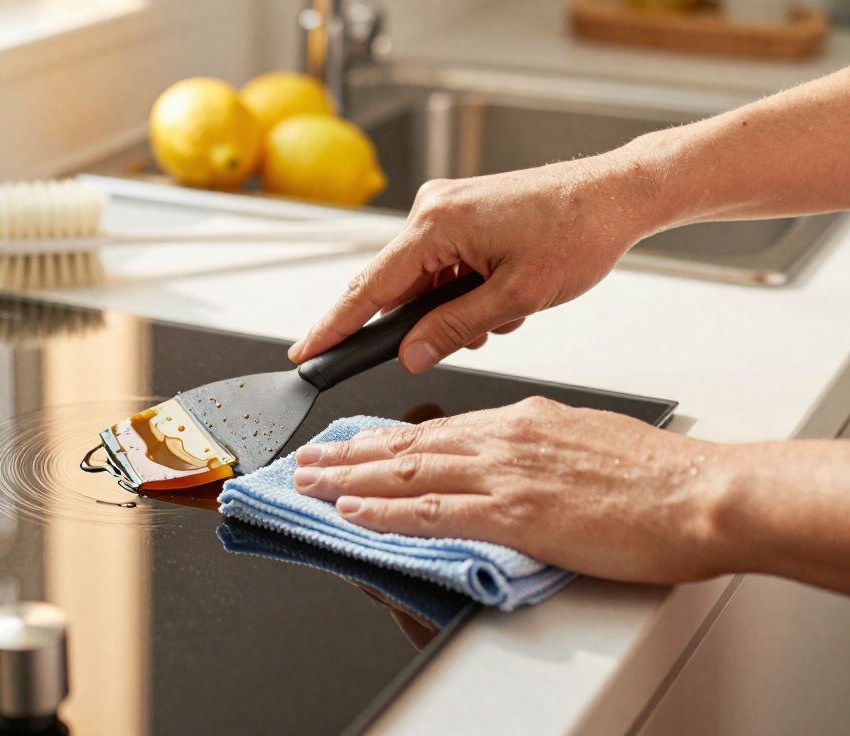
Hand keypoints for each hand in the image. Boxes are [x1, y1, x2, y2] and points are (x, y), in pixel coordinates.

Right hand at [287, 155, 661, 372]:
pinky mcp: (462, 210)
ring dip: (453, 307)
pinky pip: (443, 263)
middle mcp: (432, 207)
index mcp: (436, 223)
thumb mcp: (516, 297)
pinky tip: (503, 295)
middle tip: (464, 337)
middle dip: (423, 322)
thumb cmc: (578, 232)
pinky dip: (464, 288)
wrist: (617, 193)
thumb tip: (410, 354)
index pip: (370, 288)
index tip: (306, 351)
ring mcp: (446, 206)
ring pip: (425, 279)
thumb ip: (453, 330)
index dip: (335, 326)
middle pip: (397, 285)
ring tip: (505, 313)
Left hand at [291, 397, 732, 584]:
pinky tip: (354, 514)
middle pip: (408, 446)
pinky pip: (432, 512)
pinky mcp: (513, 512)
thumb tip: (516, 459)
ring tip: (309, 484)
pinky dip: (386, 513)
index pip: (438, 430)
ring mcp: (504, 474)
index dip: (387, 440)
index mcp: (521, 421)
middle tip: (308, 460)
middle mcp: (503, 439)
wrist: (699, 493)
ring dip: (350, 480)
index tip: (355, 445)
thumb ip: (540, 447)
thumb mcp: (586, 438)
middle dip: (351, 455)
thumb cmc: (657, 475)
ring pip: (407, 473)